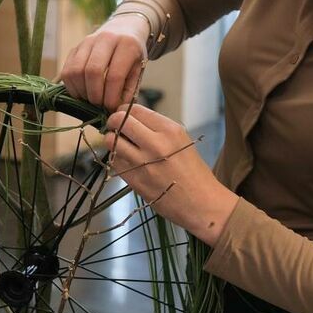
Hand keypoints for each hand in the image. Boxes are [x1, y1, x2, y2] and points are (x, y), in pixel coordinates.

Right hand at [59, 14, 148, 110]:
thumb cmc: (132, 54)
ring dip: (81, 91)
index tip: (111, 108)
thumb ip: (129, 90)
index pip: (115, 76)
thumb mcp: (138, 70)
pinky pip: (67, 69)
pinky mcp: (75, 46)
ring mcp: (87, 41)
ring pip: (76, 70)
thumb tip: (116, 111)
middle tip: (99, 105)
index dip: (111, 97)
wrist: (124, 29)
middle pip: (92, 71)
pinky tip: (81, 93)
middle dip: (94, 95)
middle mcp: (106, 39)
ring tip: (90, 100)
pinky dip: (71, 86)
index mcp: (127, 44)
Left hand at [104, 105, 236, 245]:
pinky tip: (125, 161)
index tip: (124, 116)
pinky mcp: (134, 180)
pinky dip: (116, 158)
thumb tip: (133, 119)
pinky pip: (114, 161)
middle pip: (120, 120)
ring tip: (119, 145)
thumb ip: (157, 128)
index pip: (136, 109)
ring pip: (112, 141)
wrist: (200, 202)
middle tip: (115, 127)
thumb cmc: (193, 172)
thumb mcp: (181, 140)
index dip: (125, 111)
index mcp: (170, 130)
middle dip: (113, 122)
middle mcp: (155, 143)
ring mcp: (143, 162)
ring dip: (112, 141)